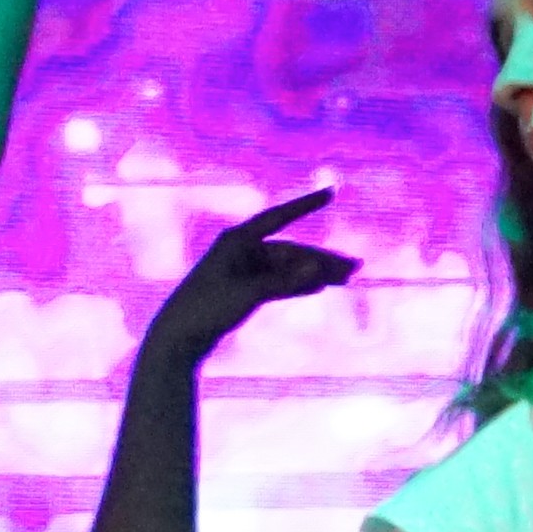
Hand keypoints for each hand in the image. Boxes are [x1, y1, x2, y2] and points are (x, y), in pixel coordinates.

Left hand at [140, 185, 353, 368]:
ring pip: (286, 268)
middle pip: (289, 251)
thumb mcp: (249, 295)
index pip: (278, 217)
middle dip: (321, 259)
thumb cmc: (207, 311)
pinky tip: (320, 286)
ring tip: (346, 278)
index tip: (331, 192)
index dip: (306, 205)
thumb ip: (285, 282)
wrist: (177, 339)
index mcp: (235, 242)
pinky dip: (297, 284)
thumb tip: (318, 269)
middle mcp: (239, 251)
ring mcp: (241, 270)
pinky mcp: (241, 289)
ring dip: (314, 272)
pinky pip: (277, 282)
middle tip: (355, 268)